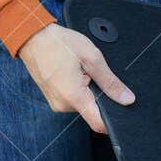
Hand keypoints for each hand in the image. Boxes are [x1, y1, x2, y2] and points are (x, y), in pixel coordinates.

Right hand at [18, 23, 133, 134]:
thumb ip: (110, 82)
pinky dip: (78, 88)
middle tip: (92, 72)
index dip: (113, 120)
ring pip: (83, 103)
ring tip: (79, 69)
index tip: (122, 108)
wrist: (33, 37)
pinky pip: (73, 98)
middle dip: (99, 94)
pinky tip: (72, 71)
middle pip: (92, 110)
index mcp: (73, 97)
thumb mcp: (91, 57)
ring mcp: (56, 103)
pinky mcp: (53, 98)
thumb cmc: (59, 43)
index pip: (98, 123)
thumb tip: (127, 99)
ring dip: (87, 89)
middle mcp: (63, 105)